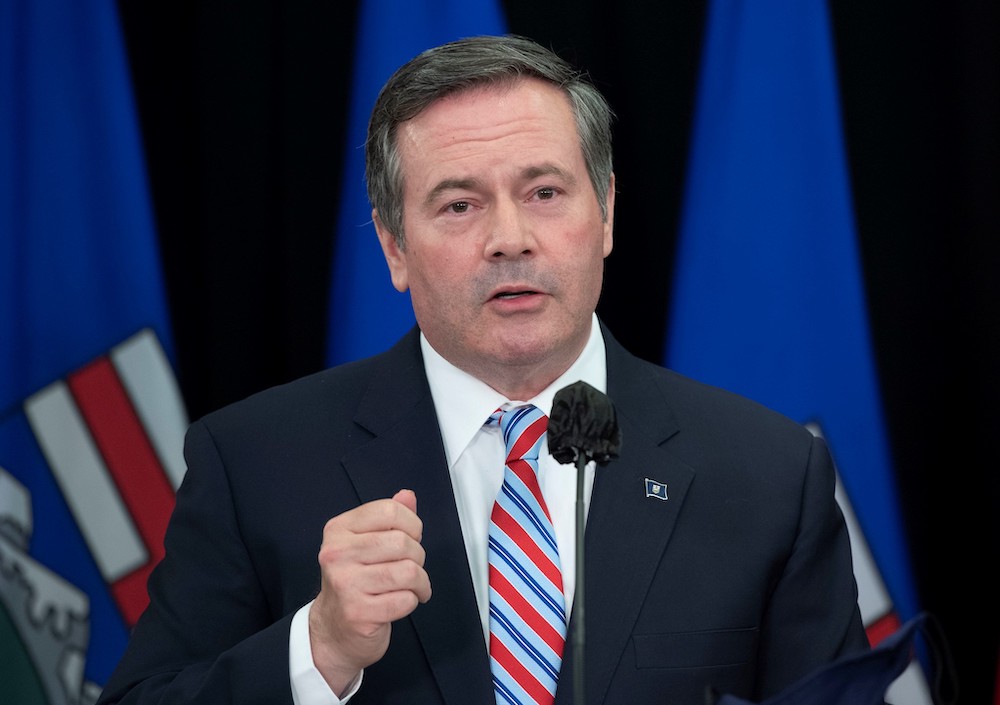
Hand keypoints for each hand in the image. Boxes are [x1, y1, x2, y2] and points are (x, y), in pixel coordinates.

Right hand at [308, 489, 431, 694]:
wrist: (333, 630)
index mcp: (339, 530)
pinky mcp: (358, 613)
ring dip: (420, 582)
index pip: (390, 510)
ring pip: (408, 572)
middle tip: (411, 568)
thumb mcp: (365, 543)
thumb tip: (408, 495)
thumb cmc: (354, 582)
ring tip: (413, 588)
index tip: (411, 539)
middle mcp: (337, 554)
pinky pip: (406, 600)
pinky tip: (401, 603)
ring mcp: (345, 584)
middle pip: (403, 542)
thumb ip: (388, 518)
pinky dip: (412, 602)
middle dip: (418, 557)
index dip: (412, 525)